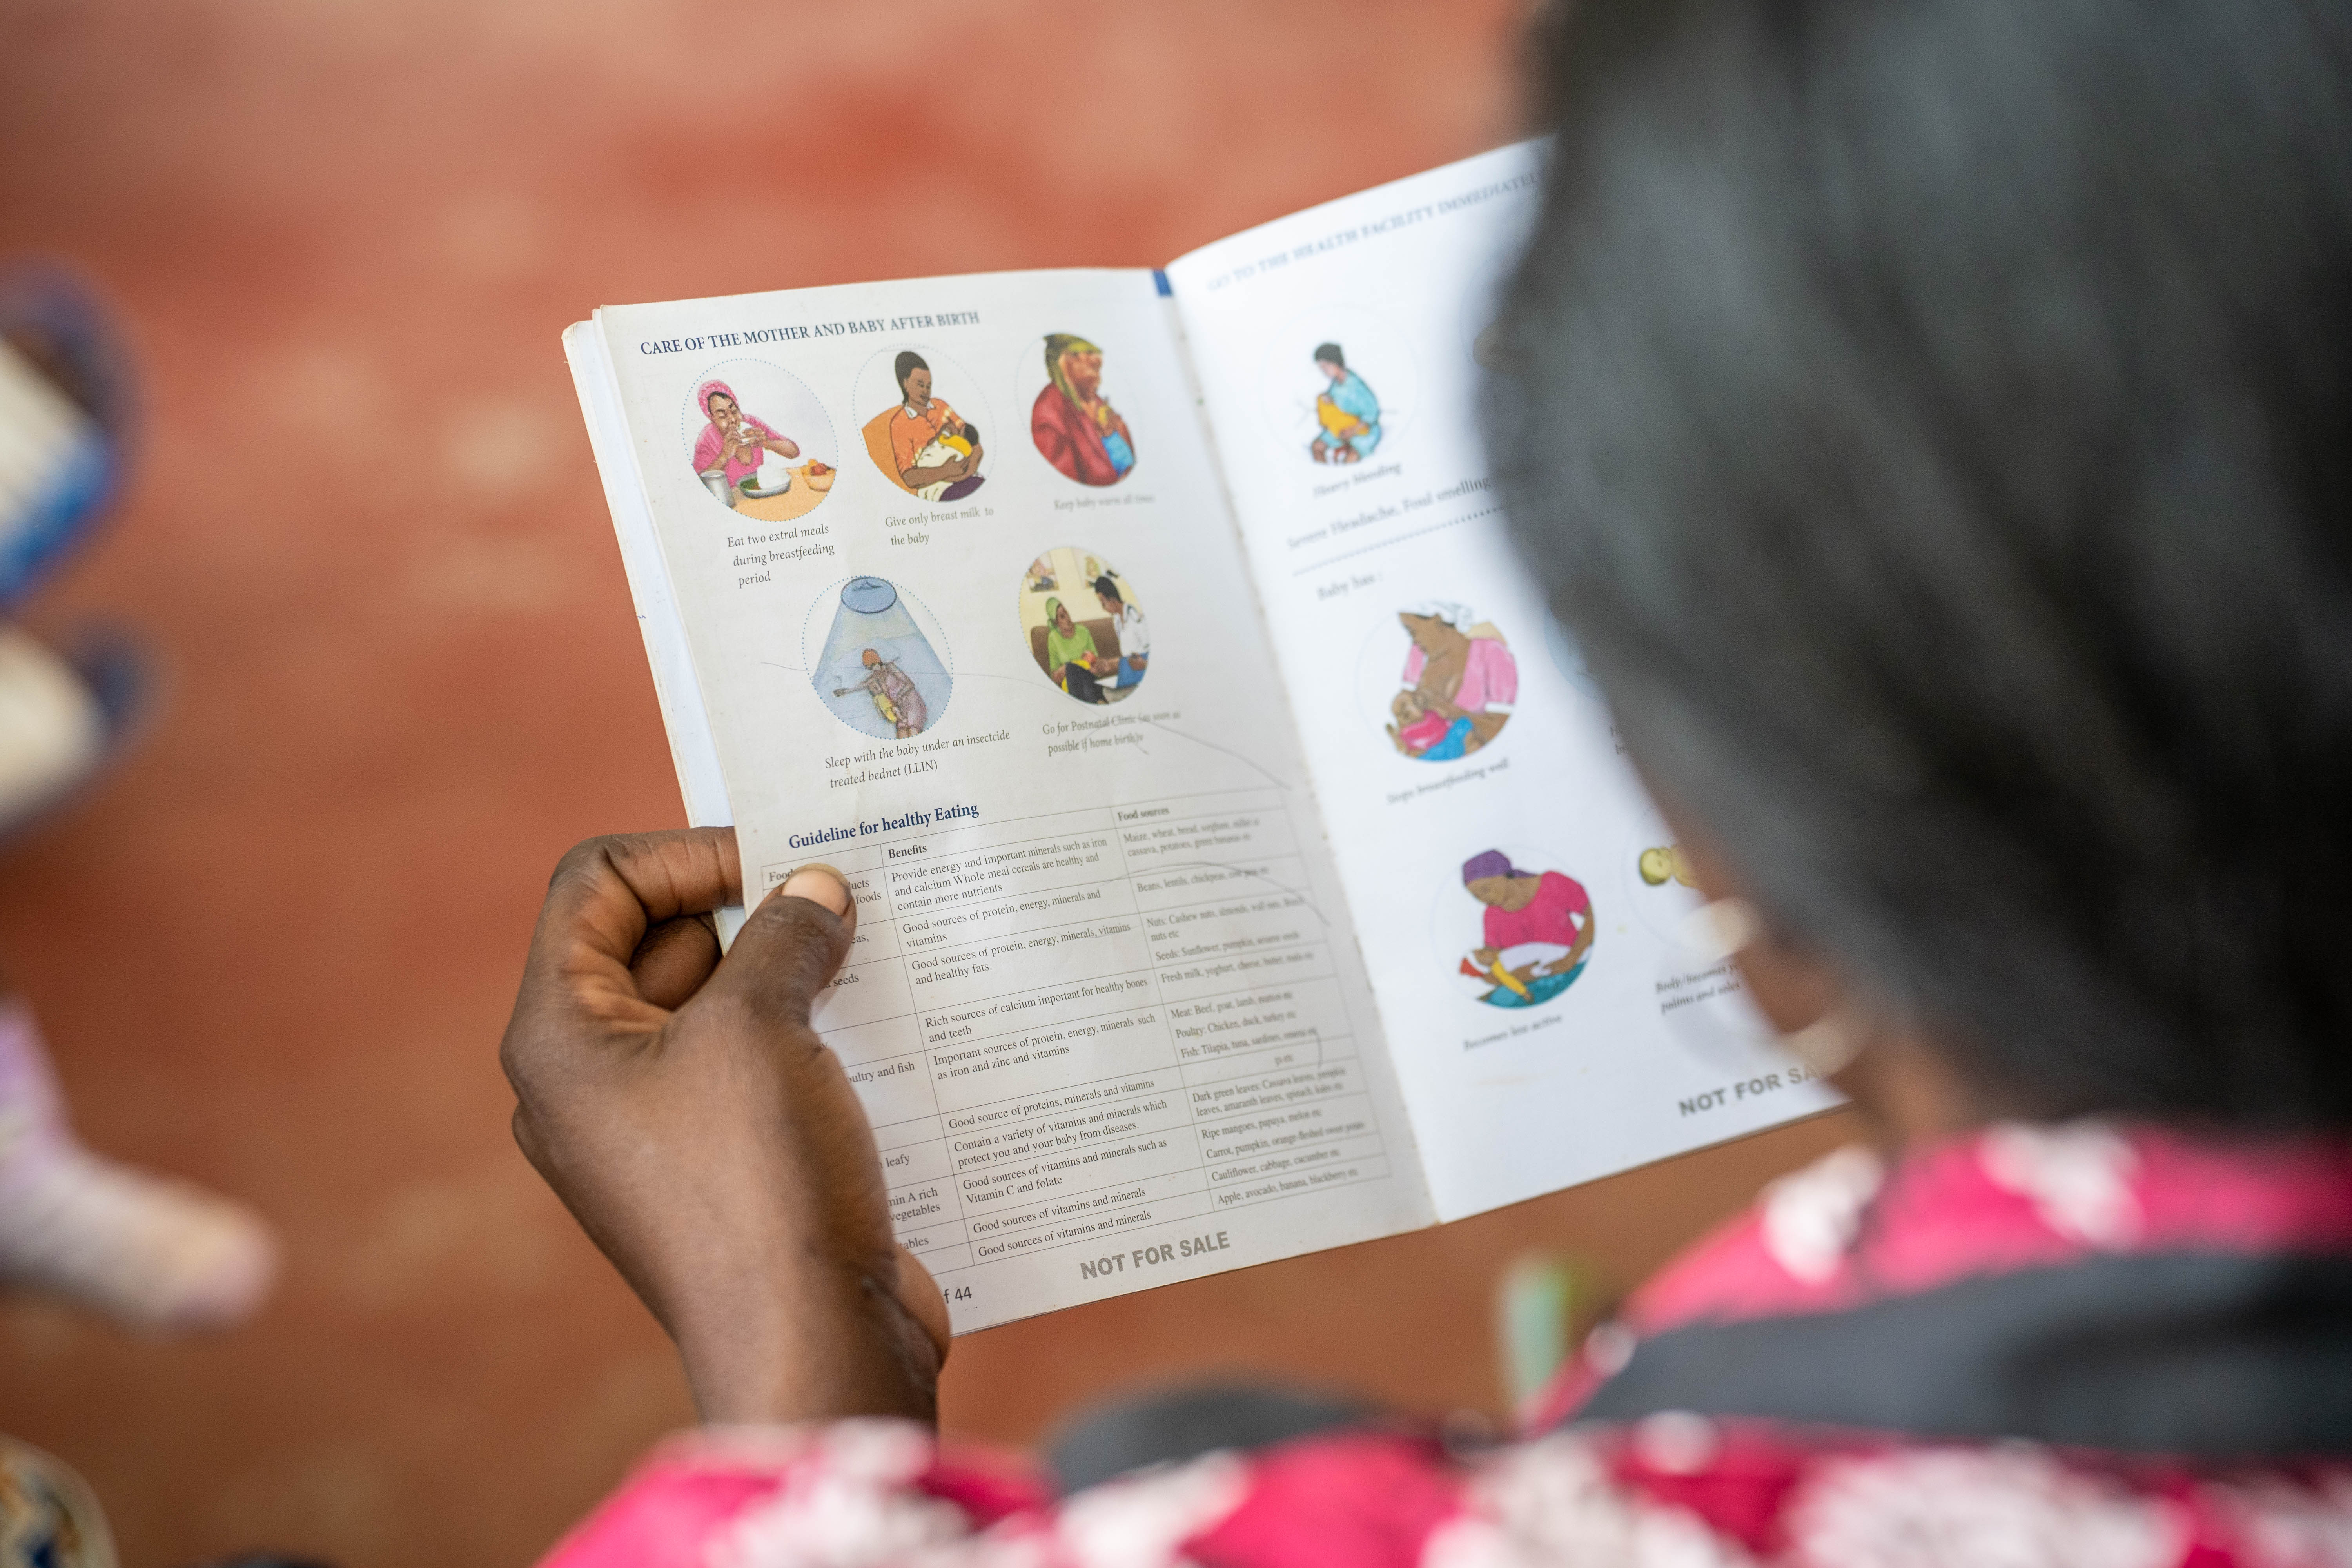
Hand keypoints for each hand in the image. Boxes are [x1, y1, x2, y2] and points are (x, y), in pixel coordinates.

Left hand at [500, 829, 947, 1425]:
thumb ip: (785, 934)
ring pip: (721, 1008)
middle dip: (751, 911)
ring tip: (872, 956)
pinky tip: (885, 1026)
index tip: (781, 861)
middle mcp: (592, 1082)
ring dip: (792, 975)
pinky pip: (759, 1071)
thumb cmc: (757, 1180)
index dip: (685, 852)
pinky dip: (812, 1038)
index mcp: (559, 1038)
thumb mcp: (762, 1025)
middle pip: (660, 941)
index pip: (595, 884)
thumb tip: (816, 890)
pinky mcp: (726, 1171)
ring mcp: (659, 1132)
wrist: (809, 1344)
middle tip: (843, 901)